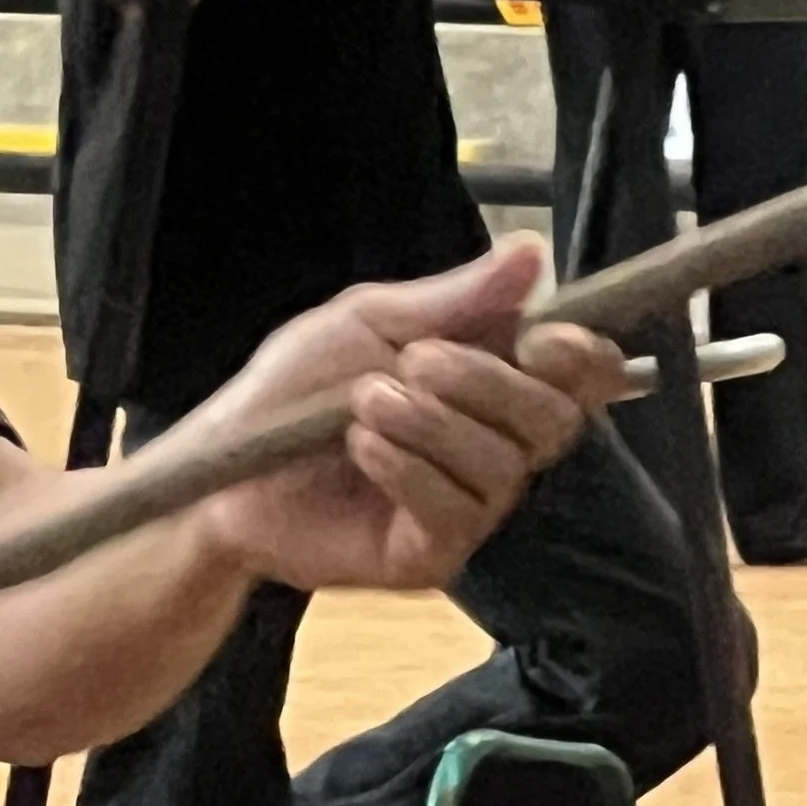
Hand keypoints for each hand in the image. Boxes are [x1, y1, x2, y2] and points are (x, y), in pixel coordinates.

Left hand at [193, 238, 623, 594]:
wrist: (221, 468)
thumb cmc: (297, 386)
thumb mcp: (371, 320)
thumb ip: (456, 297)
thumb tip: (536, 251)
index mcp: (499, 378)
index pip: (585, 374)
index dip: (585, 357)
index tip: (542, 338)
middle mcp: (501, 444)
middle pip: (554, 417)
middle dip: (489, 382)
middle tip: (415, 361)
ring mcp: (472, 504)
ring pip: (503, 464)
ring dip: (432, 423)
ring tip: (363, 405)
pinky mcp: (433, 554)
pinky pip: (456, 510)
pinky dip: (409, 469)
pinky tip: (363, 449)